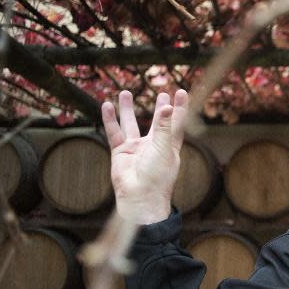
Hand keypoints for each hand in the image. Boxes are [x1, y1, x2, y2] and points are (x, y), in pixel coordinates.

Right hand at [101, 90, 187, 224]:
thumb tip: (168, 106)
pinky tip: (106, 106)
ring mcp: (136, 149)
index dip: (179, 108)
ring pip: (131, 124)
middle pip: (157, 122)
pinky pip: (114, 132)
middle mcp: (154, 145)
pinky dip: (110, 119)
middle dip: (159, 108)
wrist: (139, 196)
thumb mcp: (163, 148)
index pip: (177, 122)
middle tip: (161, 93)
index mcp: (170, 146)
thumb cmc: (157, 175)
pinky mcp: (121, 152)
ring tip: (125, 92)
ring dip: (128, 109)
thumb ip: (164, 127)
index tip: (181, 92)